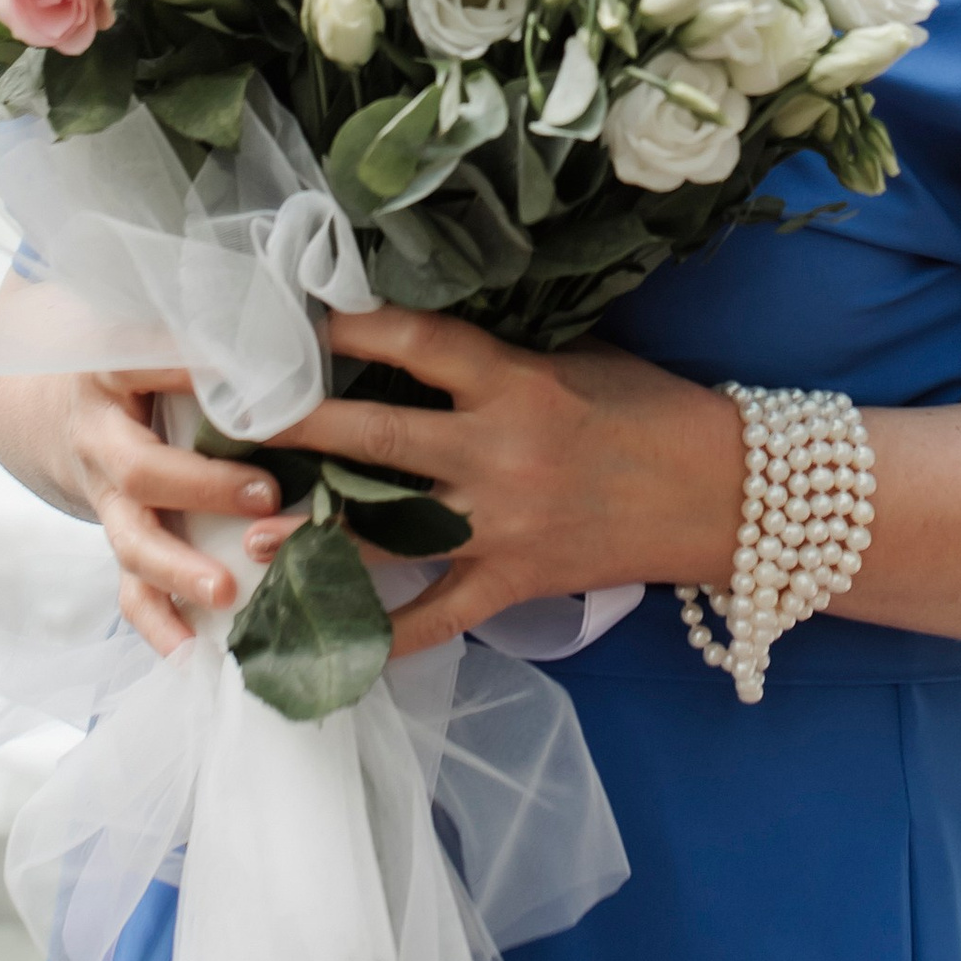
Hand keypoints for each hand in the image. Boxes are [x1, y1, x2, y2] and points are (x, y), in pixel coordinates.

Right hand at [58, 369, 281, 655]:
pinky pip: (129, 592)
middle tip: (265, 498)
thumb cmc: (145, 367)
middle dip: (202, 488)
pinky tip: (190, 654)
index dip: (199, 384)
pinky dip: (159, 625)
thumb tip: (295, 350)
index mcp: (115, 374)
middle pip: (140, 471)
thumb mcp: (163, 340)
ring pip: (131, 541)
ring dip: (177, 570)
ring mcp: (106, 498)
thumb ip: (212, 347)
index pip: (152, 371)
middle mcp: (102, 438)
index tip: (263, 398)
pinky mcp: (119, 542)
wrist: (65, 411)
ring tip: (223, 593)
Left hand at [254, 306, 742, 657]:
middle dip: (301, 428)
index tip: (298, 315)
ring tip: (256, 541)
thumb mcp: (579, 361)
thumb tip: (421, 338)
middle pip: (380, 439)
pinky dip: (386, 637)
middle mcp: (501, 454)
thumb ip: (502, 357)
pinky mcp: (516, 583)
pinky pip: (438, 619)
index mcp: (518, 384)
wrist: (727, 495)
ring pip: (393, 535)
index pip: (420, 344)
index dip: (354, 326)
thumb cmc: (652, 411)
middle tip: (233, 418)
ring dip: (320, 539)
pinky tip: (333, 644)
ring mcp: (506, 526)